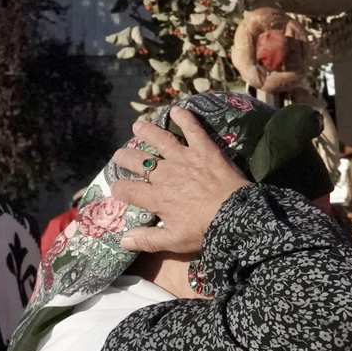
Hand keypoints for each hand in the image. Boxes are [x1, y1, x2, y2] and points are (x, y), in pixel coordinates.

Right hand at [109, 108, 248, 254]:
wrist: (235, 214)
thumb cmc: (204, 229)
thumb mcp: (174, 241)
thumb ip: (147, 240)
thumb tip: (122, 241)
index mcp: (157, 198)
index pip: (129, 190)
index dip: (119, 188)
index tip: (116, 187)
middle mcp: (165, 174)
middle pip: (139, 162)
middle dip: (125, 157)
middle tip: (118, 154)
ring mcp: (184, 158)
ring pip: (160, 140)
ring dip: (147, 132)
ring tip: (137, 126)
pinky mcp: (203, 148)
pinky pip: (192, 129)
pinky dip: (184, 118)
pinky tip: (176, 110)